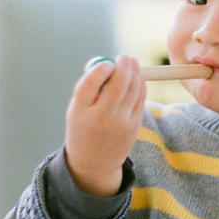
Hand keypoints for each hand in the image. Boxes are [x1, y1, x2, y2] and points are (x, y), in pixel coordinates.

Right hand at [64, 55, 145, 196]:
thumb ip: (90, 87)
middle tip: (124, 56)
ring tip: (132, 63)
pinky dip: (141, 85)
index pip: (89, 85)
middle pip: (117, 86)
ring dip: (134, 72)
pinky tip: (138, 78)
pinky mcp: (134, 127)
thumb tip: (109, 62)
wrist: (94, 162)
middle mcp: (100, 118)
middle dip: (123, 67)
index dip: (100, 70)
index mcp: (80, 112)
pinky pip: (140, 99)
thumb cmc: (84, 127)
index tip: (107, 63)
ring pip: (132, 91)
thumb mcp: (77, 110)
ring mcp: (119, 124)